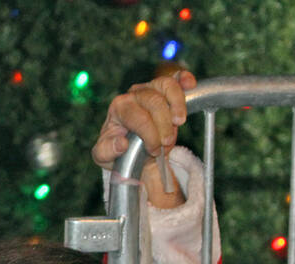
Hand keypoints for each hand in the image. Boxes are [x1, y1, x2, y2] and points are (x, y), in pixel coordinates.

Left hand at [93, 71, 195, 206]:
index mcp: (119, 107)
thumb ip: (108, 151)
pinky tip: (190, 85)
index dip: (150, 135)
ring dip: (177, 104)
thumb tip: (121, 142)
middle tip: (166, 144)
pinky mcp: (164, 87)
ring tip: (179, 122)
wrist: (131, 149)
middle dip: (163, 125)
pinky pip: (175, 77)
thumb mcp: (105, 155)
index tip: (154, 151)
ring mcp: (150, 87)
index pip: (138, 117)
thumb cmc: (118, 149)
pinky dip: (184, 78)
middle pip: (154, 102)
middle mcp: (134, 94)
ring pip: (166, 86)